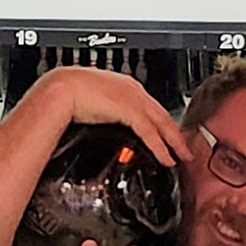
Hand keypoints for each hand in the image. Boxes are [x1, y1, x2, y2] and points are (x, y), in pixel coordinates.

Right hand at [33, 66, 191, 169]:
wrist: (59, 90)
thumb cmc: (65, 94)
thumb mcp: (88, 103)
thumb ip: (99, 113)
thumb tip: (96, 123)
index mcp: (122, 86)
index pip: (149, 106)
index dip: (161, 123)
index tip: (167, 135)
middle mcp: (132, 90)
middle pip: (162, 114)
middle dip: (176, 133)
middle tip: (186, 149)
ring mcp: (133, 99)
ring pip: (162, 123)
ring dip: (175, 143)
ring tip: (183, 157)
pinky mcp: (130, 110)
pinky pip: (151, 133)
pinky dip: (161, 148)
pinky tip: (167, 159)